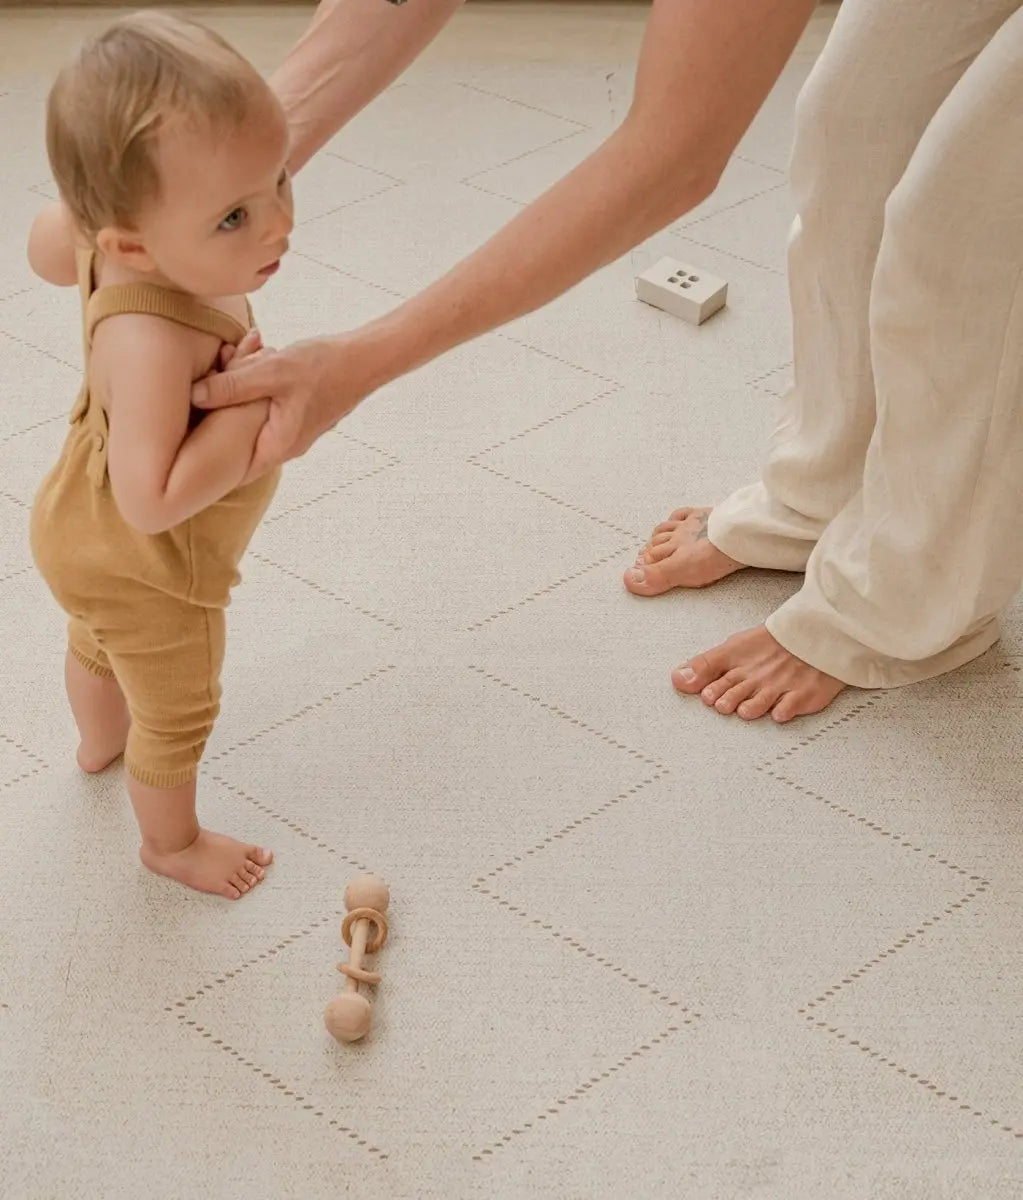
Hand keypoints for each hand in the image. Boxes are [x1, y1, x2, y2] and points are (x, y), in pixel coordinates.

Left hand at [191, 334, 365, 473]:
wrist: (365, 359)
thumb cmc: (323, 367)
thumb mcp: (272, 372)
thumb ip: (233, 385)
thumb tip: (194, 396)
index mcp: (277, 446)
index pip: (232, 472)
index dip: (206, 464)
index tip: (182, 445)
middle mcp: (284, 445)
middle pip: (237, 440)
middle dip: (220, 409)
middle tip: (211, 376)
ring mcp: (291, 430)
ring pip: (250, 417)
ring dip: (238, 387)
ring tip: (238, 354)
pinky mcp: (295, 413)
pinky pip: (264, 404)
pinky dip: (255, 382)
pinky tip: (256, 354)